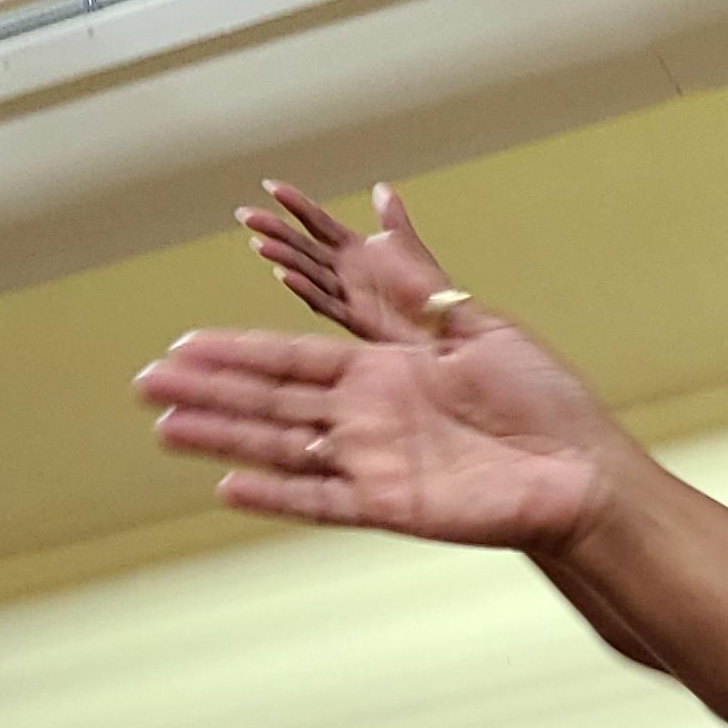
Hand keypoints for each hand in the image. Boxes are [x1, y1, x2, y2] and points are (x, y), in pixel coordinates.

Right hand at [138, 314, 625, 555]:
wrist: (583, 470)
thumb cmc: (543, 400)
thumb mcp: (477, 327)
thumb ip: (418, 290)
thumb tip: (382, 221)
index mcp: (383, 372)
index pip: (291, 359)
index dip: (236, 352)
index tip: (182, 345)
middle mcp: (368, 418)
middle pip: (271, 401)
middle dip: (208, 390)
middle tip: (143, 383)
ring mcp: (375, 463)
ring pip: (282, 448)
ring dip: (223, 438)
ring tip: (163, 429)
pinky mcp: (393, 506)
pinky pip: (322, 501)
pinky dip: (276, 495)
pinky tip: (225, 484)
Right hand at [235, 178, 457, 344]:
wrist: (446, 322)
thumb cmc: (427, 286)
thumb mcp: (406, 244)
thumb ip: (390, 218)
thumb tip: (382, 188)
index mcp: (353, 250)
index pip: (317, 222)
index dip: (296, 205)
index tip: (270, 186)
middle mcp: (343, 272)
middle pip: (303, 246)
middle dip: (276, 230)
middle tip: (246, 215)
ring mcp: (346, 295)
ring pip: (308, 273)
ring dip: (285, 258)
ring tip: (261, 243)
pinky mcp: (354, 319)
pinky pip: (326, 303)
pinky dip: (306, 289)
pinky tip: (286, 276)